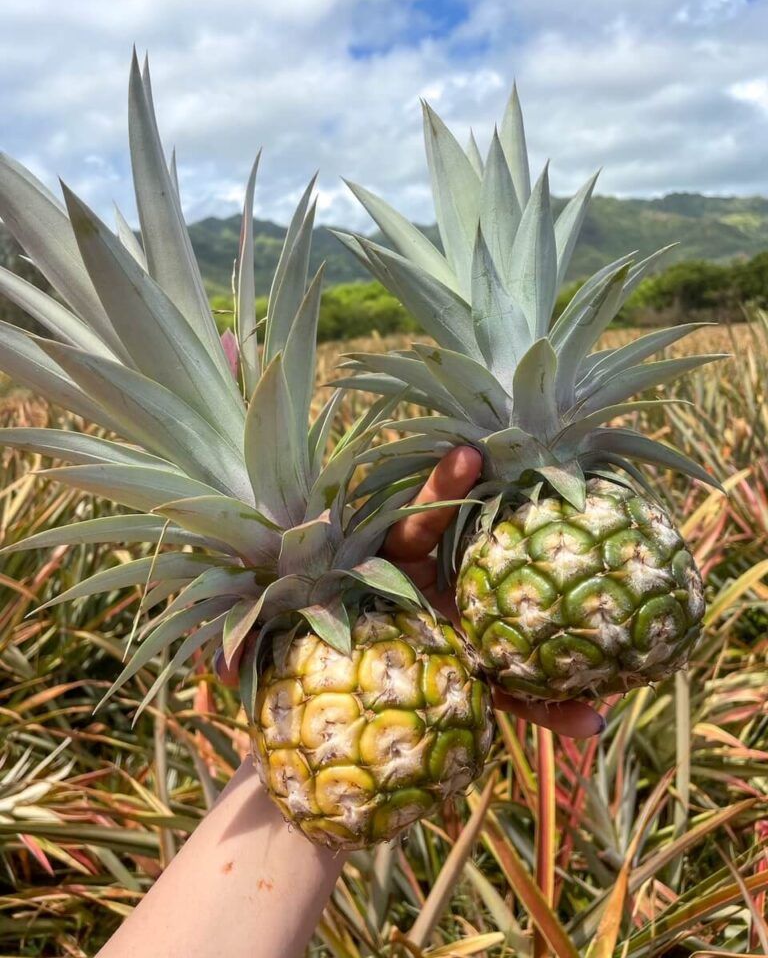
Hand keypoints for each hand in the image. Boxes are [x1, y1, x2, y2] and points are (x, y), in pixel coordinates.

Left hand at [216, 445, 604, 737]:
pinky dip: (551, 710)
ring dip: (557, 631)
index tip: (469, 455)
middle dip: (521, 525)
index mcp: (384, 575)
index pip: (410, 527)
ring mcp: (461, 636)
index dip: (438, 490)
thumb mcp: (268, 660)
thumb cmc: (294, 674)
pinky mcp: (476, 685)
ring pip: (517, 623)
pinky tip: (590, 723)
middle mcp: (432, 595)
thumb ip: (245, 656)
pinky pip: (520, 694)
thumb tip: (210, 664)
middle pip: (480, 554)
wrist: (319, 736)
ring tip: (598, 622)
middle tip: (563, 492)